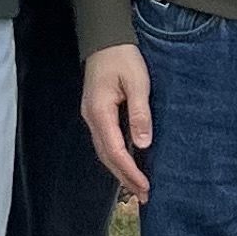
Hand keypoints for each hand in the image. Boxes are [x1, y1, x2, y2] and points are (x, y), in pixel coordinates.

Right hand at [82, 45, 153, 200]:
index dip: (130, 171)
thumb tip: (142, 145)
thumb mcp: (138, 83)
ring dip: (120, 170)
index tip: (145, 186)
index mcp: (100, 112)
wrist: (105, 40)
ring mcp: (92, 116)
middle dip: (125, 178)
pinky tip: (129, 164)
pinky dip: (117, 157)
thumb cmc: (123, 58)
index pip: (114, 151)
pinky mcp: (97, 113)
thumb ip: (140, 114)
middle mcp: (92, 118)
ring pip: (104, 151)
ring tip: (138, 187)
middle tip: (144, 196)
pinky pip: (106, 142)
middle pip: (106, 157)